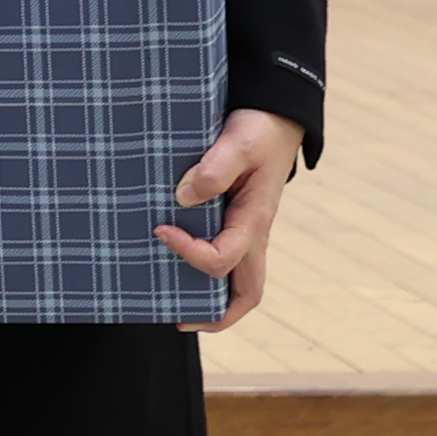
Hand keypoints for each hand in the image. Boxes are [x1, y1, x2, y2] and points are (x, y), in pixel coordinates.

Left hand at [160, 107, 301, 331]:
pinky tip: (174, 261)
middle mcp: (253, 233)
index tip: (160, 231)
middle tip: (179, 320)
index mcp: (254, 219)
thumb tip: (184, 197)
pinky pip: (226, 257)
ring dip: (211, 296)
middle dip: (217, 315)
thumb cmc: (259, 129)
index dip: (188, 253)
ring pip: (238, 280)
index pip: (222, 258)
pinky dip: (206, 268)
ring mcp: (248, 231)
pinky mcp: (237, 222)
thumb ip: (214, 168)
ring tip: (170, 300)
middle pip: (248, 292)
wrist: (276, 116)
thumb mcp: (238, 141)